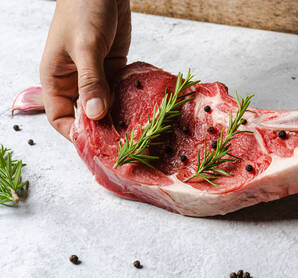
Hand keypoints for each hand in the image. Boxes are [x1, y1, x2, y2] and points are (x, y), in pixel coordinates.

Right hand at [40, 0, 130, 139]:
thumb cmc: (83, 9)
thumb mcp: (85, 46)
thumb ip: (91, 80)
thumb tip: (95, 114)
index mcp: (56, 78)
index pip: (60, 117)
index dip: (75, 133)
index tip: (95, 145)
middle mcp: (75, 81)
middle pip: (85, 115)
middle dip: (101, 129)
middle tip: (122, 144)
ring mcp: (96, 76)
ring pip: (105, 105)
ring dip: (118, 117)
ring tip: (136, 132)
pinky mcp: (114, 68)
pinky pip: (120, 91)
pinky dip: (129, 101)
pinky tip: (142, 111)